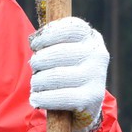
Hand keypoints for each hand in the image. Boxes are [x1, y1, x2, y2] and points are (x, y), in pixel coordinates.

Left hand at [29, 16, 108, 131]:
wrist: (86, 103)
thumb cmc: (68, 70)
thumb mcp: (66, 51)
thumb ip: (54, 42)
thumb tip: (34, 41)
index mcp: (91, 38)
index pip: (69, 28)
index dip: (47, 35)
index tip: (35, 45)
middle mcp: (98, 54)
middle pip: (57, 53)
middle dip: (38, 61)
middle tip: (34, 68)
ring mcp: (97, 76)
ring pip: (55, 75)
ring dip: (37, 81)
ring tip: (36, 84)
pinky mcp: (92, 97)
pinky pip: (60, 96)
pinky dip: (42, 98)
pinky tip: (36, 98)